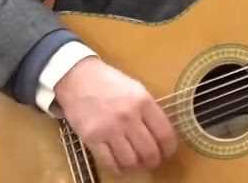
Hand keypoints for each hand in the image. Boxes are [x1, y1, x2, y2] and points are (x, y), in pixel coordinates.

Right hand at [54, 56, 177, 175]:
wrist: (78, 77)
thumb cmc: (109, 82)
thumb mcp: (136, 89)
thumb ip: (148, 110)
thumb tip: (160, 133)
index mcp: (143, 102)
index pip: (164, 134)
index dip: (169, 148)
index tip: (167, 152)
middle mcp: (129, 117)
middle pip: (149, 151)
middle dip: (154, 161)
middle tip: (153, 162)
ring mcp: (109, 129)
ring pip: (131, 161)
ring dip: (137, 167)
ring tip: (137, 164)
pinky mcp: (92, 138)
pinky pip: (109, 163)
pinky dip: (118, 169)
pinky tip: (121, 167)